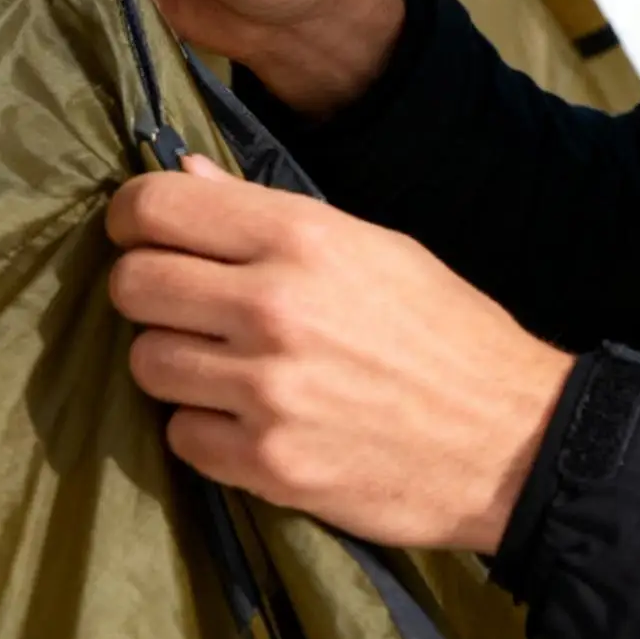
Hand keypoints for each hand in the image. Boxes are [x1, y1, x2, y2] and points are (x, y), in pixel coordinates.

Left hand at [109, 157, 573, 553]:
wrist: (506, 434)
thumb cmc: (444, 328)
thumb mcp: (374, 246)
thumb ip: (272, 214)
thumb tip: (183, 175)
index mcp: (305, 237)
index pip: (158, 208)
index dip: (135, 216)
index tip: (145, 230)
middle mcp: (274, 306)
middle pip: (133, 284)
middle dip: (149, 288)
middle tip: (188, 300)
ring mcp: (265, 390)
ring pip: (145, 361)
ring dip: (177, 359)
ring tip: (231, 360)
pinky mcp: (264, 463)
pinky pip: (179, 434)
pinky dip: (205, 425)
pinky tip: (253, 413)